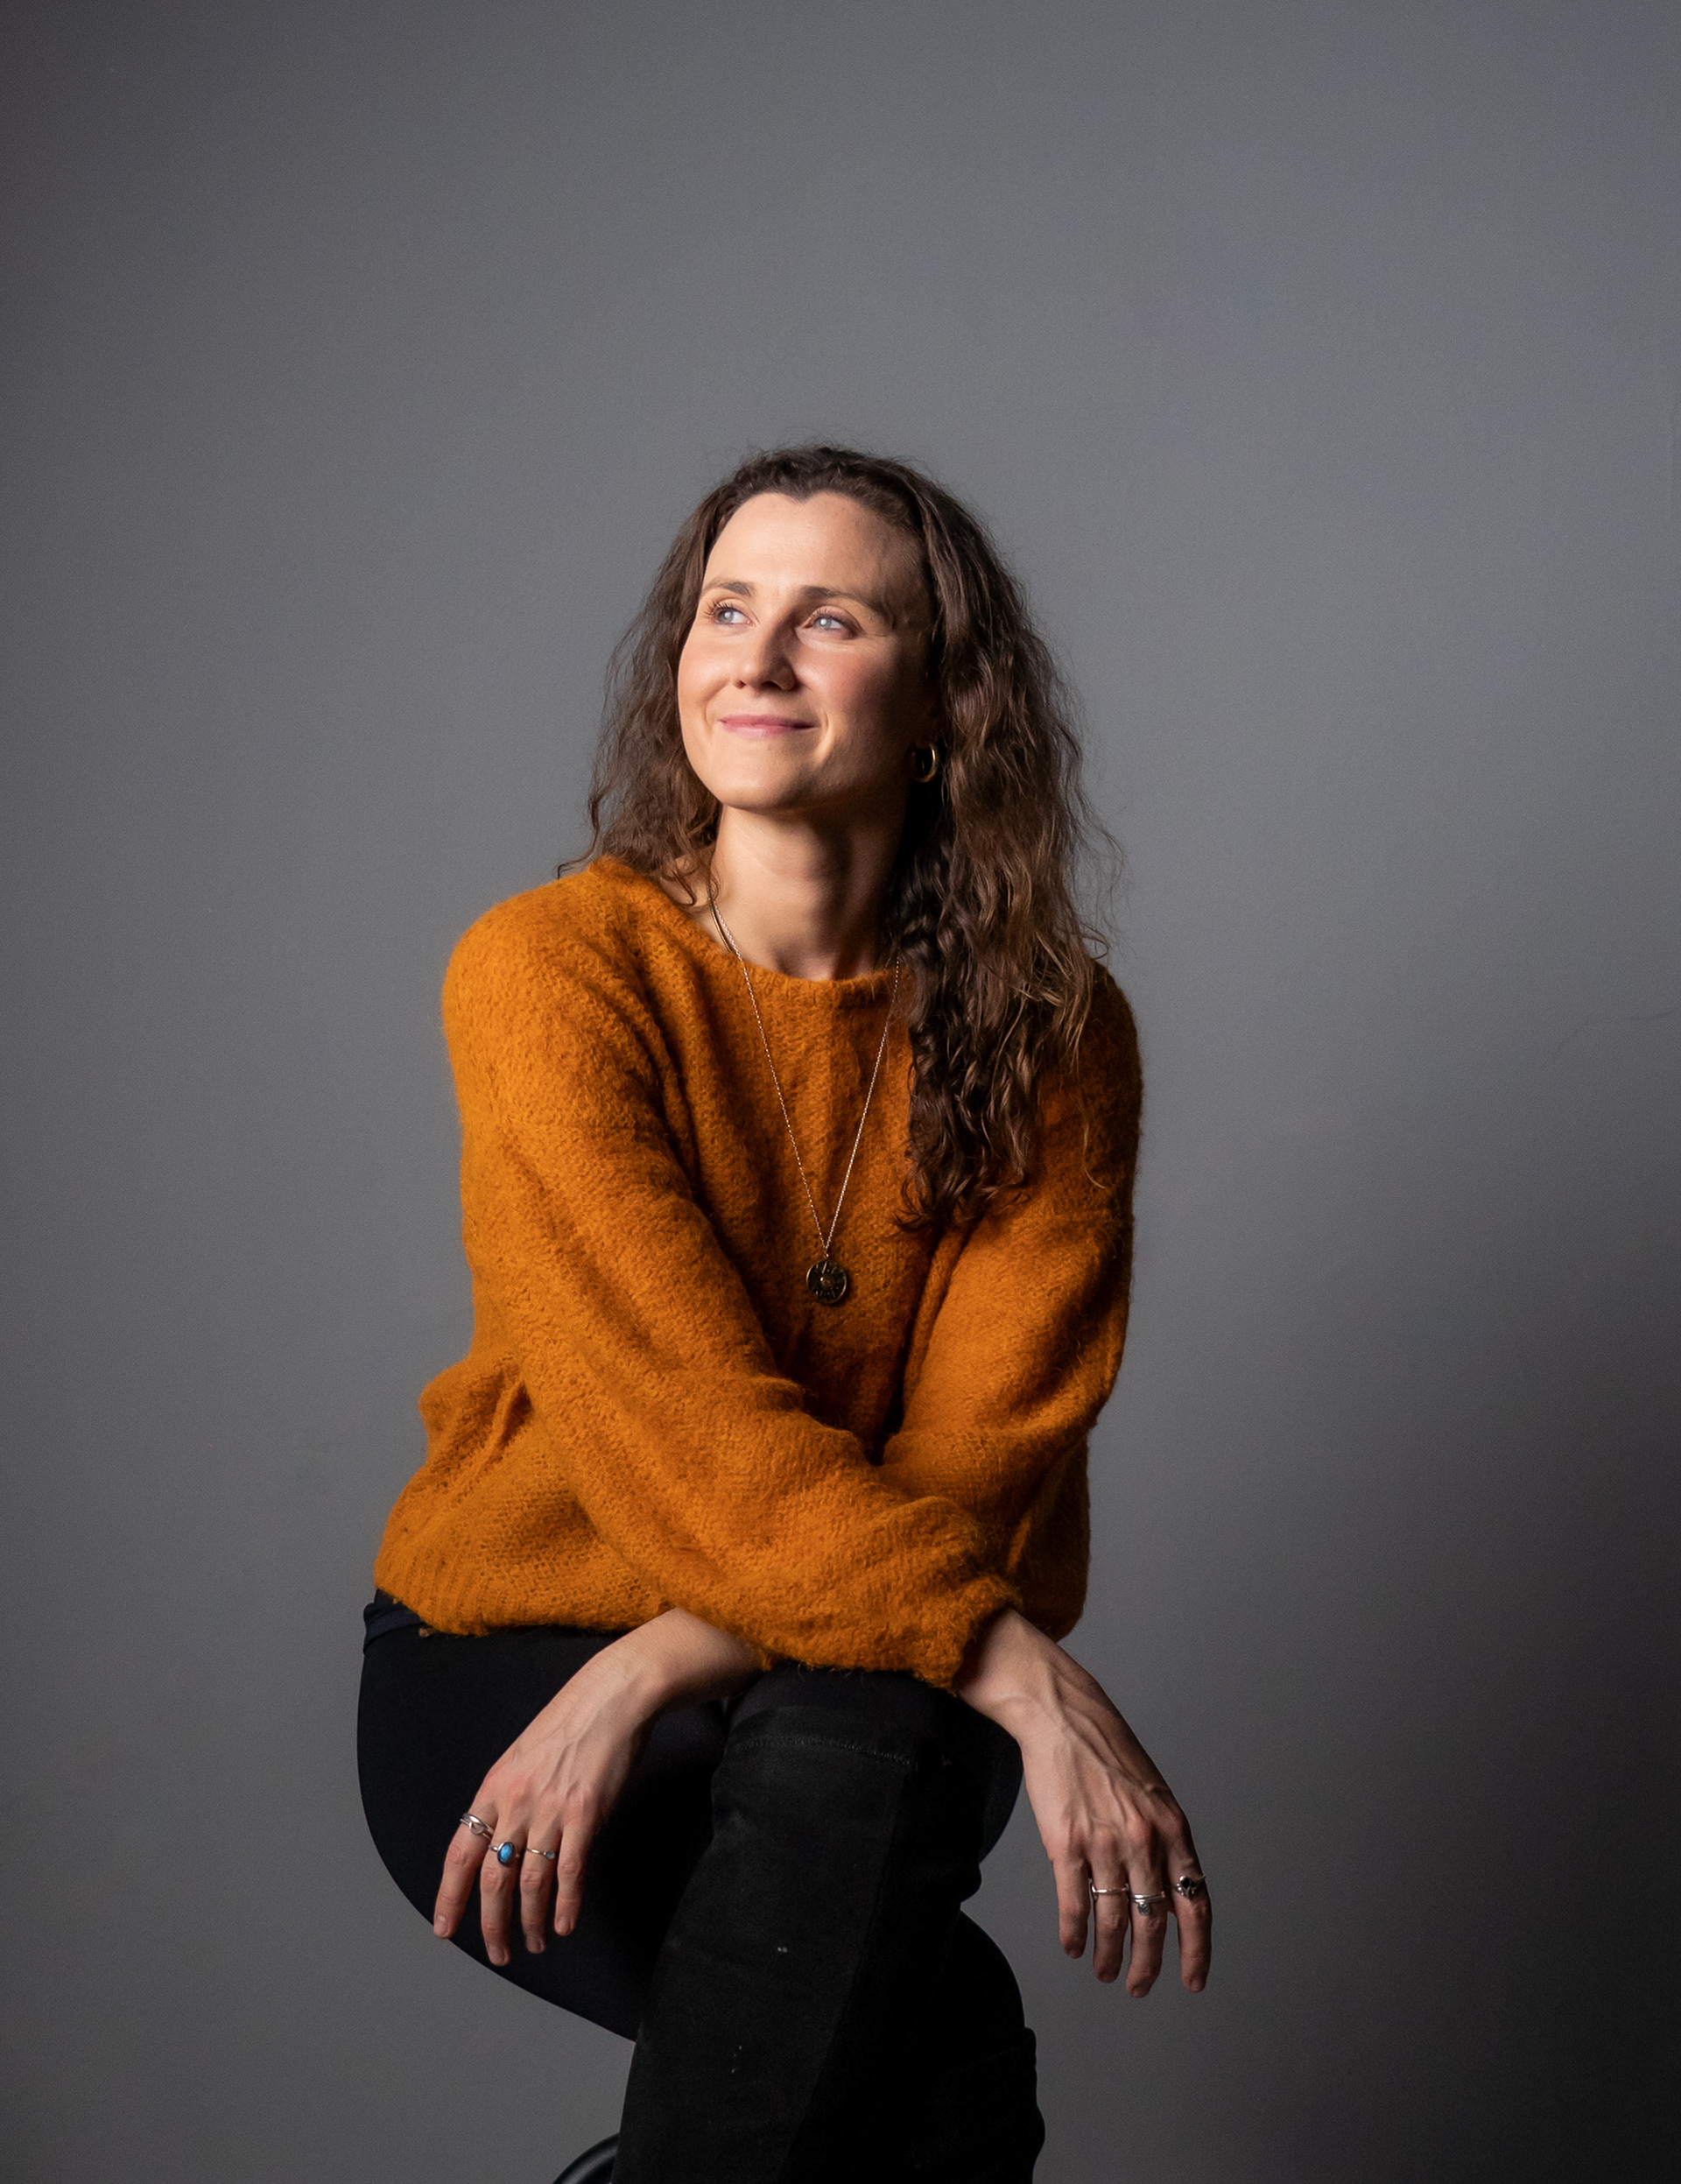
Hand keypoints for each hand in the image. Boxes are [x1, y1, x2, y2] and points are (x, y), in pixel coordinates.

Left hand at [432, 1609, 760, 1965]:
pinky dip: (566, 1904)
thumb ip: (509, 1801)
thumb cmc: (570, 1724)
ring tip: (536, 1942)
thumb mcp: (522, 1758)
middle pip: (492, 1878)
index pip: (460, 1854)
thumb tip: (503, 1843)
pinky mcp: (585, 1814)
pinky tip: (565, 1924)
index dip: (449, 1896)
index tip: (444, 1929)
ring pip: (529, 1882)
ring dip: (530, 1921)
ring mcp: (550, 1810)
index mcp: (494, 1789)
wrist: (611, 1697)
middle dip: (492, 1923)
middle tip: (499, 1952)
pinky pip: (570, 1871)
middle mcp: (515, 1803)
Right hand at [956, 1608, 1210, 1994]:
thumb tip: (1165, 1895)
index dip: (1196, 1949)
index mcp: (1172, 1828)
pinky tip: (1073, 1946)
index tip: (1192, 1979)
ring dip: (1110, 1954)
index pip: (1195, 1903)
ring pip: (1114, 1919)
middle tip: (1138, 1987)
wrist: (1063, 1716)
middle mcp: (1144, 1839)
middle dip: (1148, 1964)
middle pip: (1154, 1922)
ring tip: (1104, 1971)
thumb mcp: (1152, 1794)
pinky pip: (1074, 1903)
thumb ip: (1162, 1842)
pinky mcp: (1065, 1842)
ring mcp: (1105, 1842)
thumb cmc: (1107, 1751)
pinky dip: (1074, 1932)